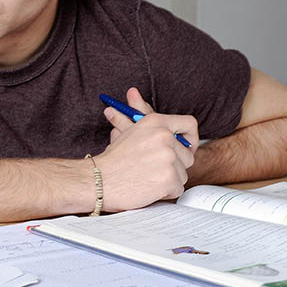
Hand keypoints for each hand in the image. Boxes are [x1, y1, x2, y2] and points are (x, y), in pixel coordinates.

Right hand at [94, 87, 198, 210]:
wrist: (97, 181)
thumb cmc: (111, 160)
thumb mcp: (126, 132)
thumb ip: (137, 114)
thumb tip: (134, 93)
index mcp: (156, 122)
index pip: (189, 124)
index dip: (190, 138)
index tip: (185, 147)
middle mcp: (165, 137)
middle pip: (188, 155)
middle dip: (175, 165)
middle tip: (156, 168)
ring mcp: (168, 158)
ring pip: (183, 174)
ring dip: (169, 180)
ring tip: (147, 177)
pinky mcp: (169, 178)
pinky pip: (178, 188)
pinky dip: (165, 192)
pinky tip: (148, 188)